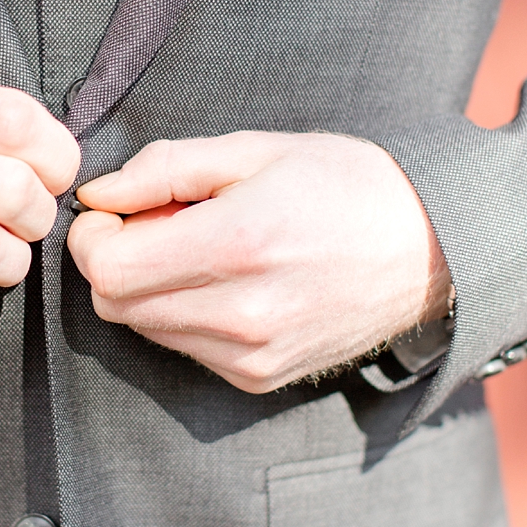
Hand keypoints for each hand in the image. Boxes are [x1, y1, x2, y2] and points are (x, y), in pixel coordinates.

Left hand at [67, 131, 452, 391]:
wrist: (433, 247)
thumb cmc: (344, 184)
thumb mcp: (254, 149)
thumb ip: (163, 169)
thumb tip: (95, 195)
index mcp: (237, 246)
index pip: (107, 269)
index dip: (93, 237)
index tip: (115, 211)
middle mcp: (242, 312)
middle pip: (114, 304)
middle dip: (115, 260)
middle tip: (159, 224)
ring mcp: (250, 354)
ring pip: (142, 328)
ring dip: (147, 288)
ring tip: (200, 249)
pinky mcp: (257, 377)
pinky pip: (181, 347)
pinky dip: (180, 315)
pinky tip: (224, 282)